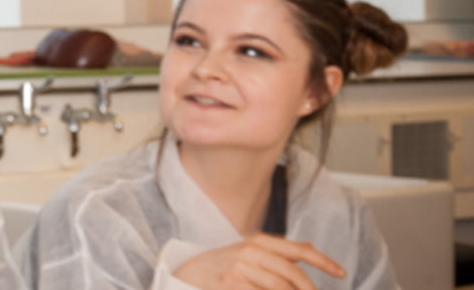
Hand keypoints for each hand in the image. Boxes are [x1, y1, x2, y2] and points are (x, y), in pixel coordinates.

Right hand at [174, 235, 345, 289]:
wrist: (186, 275)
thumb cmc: (222, 266)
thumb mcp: (249, 252)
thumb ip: (278, 251)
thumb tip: (309, 247)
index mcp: (258, 241)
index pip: (299, 249)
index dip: (324, 261)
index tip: (341, 273)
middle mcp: (250, 251)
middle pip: (293, 275)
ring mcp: (239, 267)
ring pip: (281, 288)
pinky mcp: (230, 283)